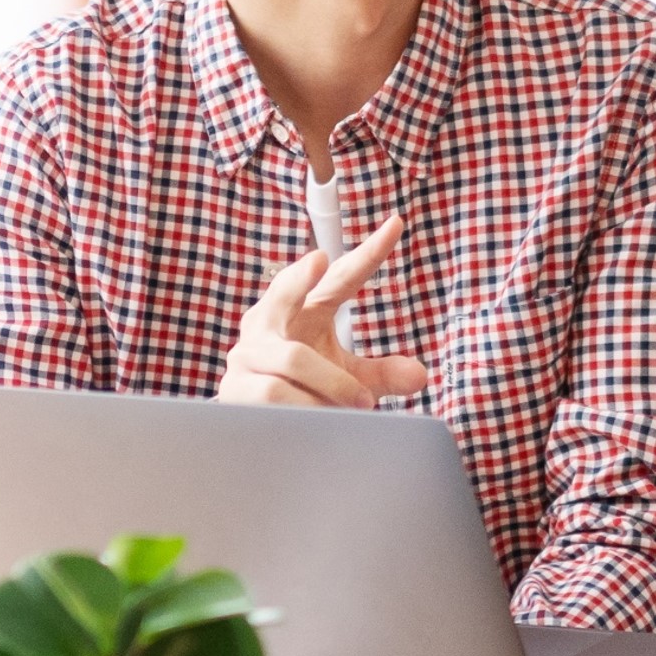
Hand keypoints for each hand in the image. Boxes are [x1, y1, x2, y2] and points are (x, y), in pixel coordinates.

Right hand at [216, 213, 428, 409]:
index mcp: (304, 309)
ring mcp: (248, 354)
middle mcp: (270, 323)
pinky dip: (305, 405)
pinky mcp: (235, 385)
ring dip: (332, 383)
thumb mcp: (348, 380)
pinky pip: (274, 391)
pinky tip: (317, 419)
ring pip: (293, 358)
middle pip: (283, 291)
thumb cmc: (305, 390)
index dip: (369, 253)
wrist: (259, 430)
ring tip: (359, 404)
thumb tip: (420, 376)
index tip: (396, 225)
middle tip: (318, 259)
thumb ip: (382, 375)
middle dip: (299, 276)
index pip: (341, 277)